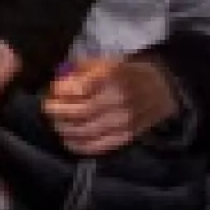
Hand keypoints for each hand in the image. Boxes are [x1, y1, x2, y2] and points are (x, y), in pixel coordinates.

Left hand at [44, 56, 180, 155]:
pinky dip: (81, 146)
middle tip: (48, 111)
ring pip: (88, 131)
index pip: (80, 89)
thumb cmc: (123, 72)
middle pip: (81, 112)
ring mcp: (126, 120)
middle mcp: (120, 99)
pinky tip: (70, 142)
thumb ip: (78, 73)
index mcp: (112, 76)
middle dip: (59, 114)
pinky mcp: (129, 136)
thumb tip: (57, 89)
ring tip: (57, 125)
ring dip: (66, 130)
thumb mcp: (102, 62)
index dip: (61, 94)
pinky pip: (102, 146)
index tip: (51, 94)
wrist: (161, 87)